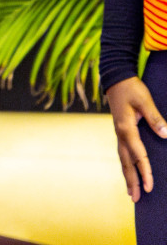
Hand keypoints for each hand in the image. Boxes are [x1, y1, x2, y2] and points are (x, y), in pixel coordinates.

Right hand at [107, 76, 166, 201]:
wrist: (115, 79)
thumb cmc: (131, 89)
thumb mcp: (145, 100)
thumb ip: (155, 118)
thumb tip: (165, 134)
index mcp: (125, 128)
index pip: (137, 154)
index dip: (144, 170)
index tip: (150, 185)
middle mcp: (120, 134)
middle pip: (126, 162)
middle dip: (132, 181)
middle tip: (136, 199)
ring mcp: (118, 134)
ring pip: (122, 160)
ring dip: (127, 177)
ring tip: (131, 194)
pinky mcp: (120, 132)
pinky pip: (122, 154)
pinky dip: (126, 167)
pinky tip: (129, 173)